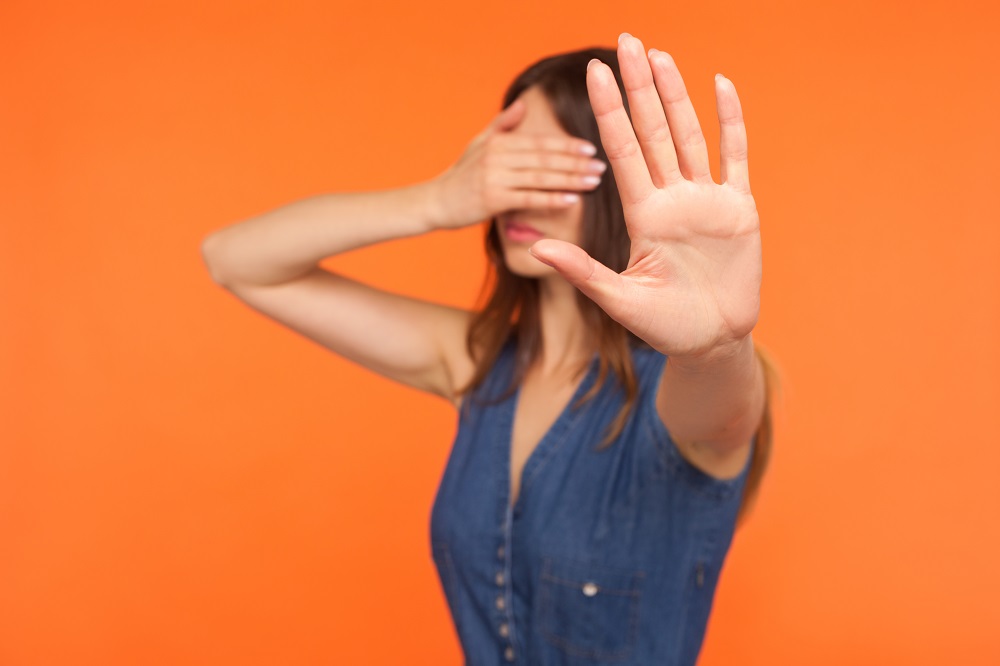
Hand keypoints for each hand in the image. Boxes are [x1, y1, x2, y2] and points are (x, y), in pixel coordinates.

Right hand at [431, 100, 607, 228]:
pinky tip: (572, 201)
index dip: (567, 145)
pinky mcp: (492, 199)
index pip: (540, 142)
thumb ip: (503, 125)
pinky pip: (528, 199)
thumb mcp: (479, 144)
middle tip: (602, 166)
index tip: (592, 148)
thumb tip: (522, 105)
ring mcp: (494, 177)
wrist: (435, 202)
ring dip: (570, 179)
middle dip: (575, 162)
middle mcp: (497, 155)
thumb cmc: (460, 174)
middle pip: (545, 158)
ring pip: (541, 177)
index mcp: (499, 141)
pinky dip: (552, 199)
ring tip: (594, 182)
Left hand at [529, 33, 761, 360]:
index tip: (593, 73)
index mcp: (642, 216)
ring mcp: (705, 200)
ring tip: (660, 55)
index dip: (608, 112)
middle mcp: (671, 199)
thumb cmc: (664, 326)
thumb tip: (538, 250)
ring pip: (688, 135)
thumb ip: (583, 272)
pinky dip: (730, 121)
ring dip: (675, 95)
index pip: (621, 152)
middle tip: (627, 42)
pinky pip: (735, 156)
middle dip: (639, 87)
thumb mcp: (620, 300)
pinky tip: (720, 85)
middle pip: (651, 131)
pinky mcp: (739, 208)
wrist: (712, 341)